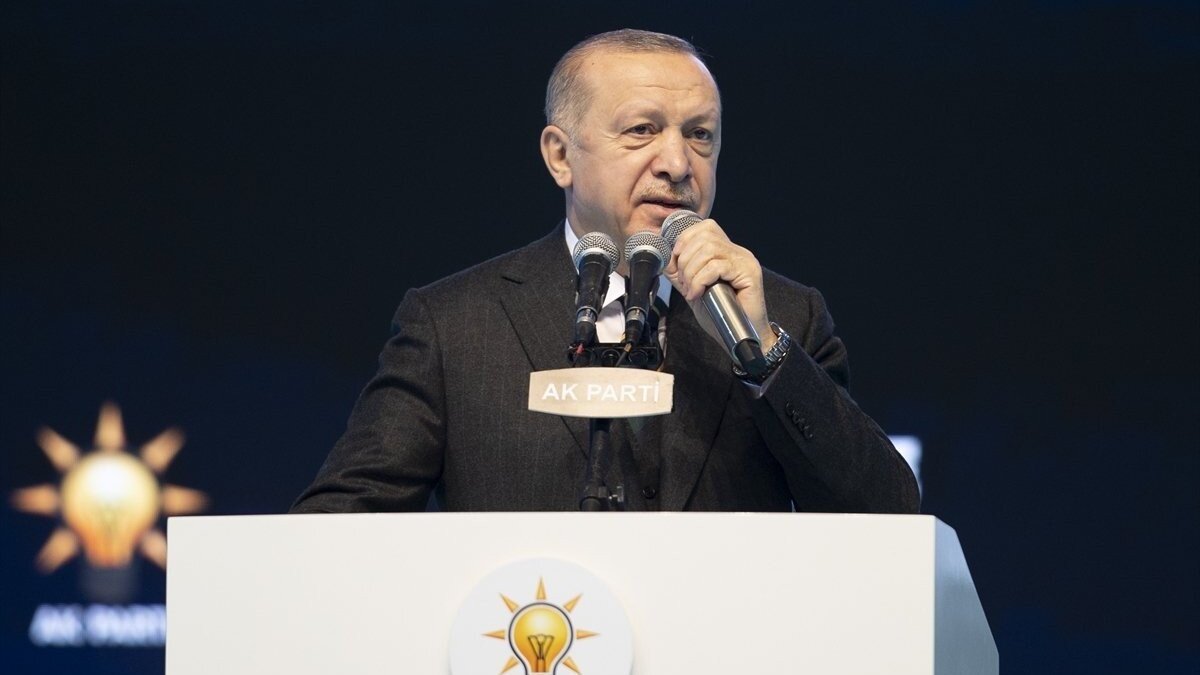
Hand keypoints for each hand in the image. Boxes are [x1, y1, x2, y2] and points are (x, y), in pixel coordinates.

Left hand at [662, 218, 777, 351]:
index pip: (705, 228)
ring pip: (709, 250)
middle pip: (704, 237)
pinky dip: (700, 280)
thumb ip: (682, 273)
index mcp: (727, 251)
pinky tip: (698, 294)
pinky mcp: (749, 273)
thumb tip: (665, 259)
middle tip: (684, 283)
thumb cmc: (722, 315)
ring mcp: (745, 261)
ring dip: (691, 272)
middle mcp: (738, 252)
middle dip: (685, 260)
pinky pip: (717, 267)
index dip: (685, 241)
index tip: (676, 265)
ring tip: (691, 290)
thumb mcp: (694, 289)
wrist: (743, 337)